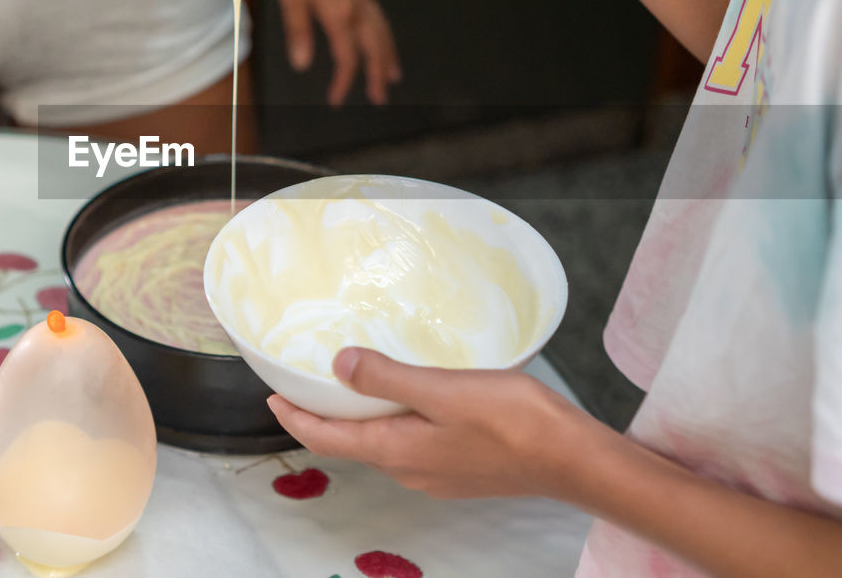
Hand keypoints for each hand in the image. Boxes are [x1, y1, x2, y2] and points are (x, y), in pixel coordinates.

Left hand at [267, 347, 594, 498]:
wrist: (571, 459)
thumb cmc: (511, 422)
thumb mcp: (441, 389)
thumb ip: (387, 377)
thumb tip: (338, 367)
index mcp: (395, 451)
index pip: (327, 438)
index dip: (294, 418)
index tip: (271, 397)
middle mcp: (408, 470)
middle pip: (349, 442)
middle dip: (323, 415)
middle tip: (306, 384)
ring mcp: (435, 474)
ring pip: (381, 443)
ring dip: (359, 417)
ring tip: (352, 384)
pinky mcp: (459, 469)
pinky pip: (409, 444)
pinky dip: (393, 420)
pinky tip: (406, 397)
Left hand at [270, 0, 400, 104]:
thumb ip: (298, 32)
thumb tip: (302, 64)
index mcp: (339, 13)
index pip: (346, 57)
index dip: (342, 82)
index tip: (336, 100)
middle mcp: (356, 6)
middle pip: (373, 48)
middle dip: (377, 74)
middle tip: (380, 98)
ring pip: (381, 31)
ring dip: (387, 55)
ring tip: (392, 74)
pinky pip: (378, 16)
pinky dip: (384, 34)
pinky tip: (379, 37)